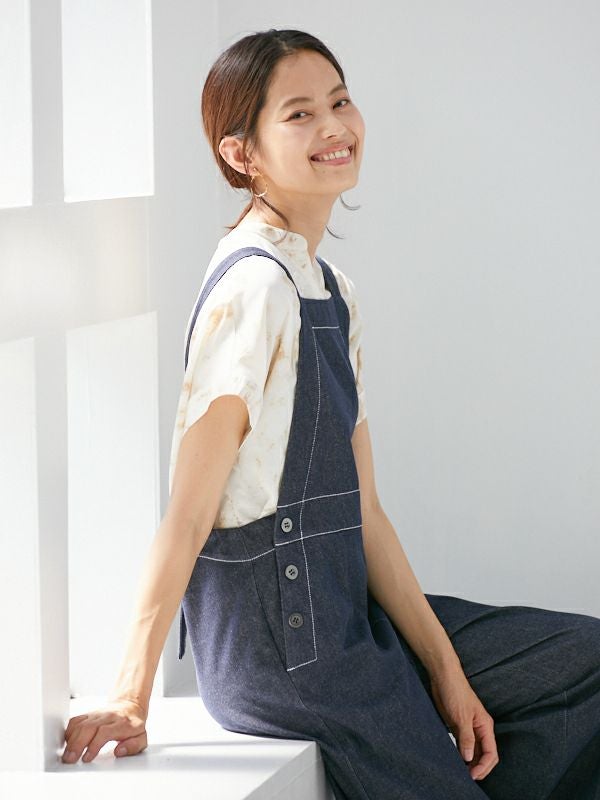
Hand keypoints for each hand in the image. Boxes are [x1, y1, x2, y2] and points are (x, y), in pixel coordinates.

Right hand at [61, 698, 147, 763]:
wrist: (129, 706)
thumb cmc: (133, 726)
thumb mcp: (141, 738)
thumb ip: (133, 746)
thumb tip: (120, 751)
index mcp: (122, 723)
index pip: (104, 732)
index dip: (93, 745)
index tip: (87, 758)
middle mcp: (108, 717)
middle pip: (89, 727)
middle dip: (77, 744)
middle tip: (70, 759)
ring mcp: (97, 714)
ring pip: (80, 724)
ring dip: (71, 740)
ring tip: (67, 755)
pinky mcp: (89, 714)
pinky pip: (76, 720)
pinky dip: (69, 731)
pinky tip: (67, 742)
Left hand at [429, 666, 498, 780]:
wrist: (443, 678)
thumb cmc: (455, 691)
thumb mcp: (461, 716)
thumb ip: (466, 737)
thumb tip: (468, 758)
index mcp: (485, 726)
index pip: (491, 752)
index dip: (484, 766)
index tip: (473, 774)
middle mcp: (479, 729)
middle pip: (485, 755)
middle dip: (479, 767)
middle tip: (468, 777)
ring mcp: (469, 729)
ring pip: (474, 752)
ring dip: (470, 763)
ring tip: (461, 772)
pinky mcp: (458, 727)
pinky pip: (463, 745)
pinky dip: (461, 755)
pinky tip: (455, 761)